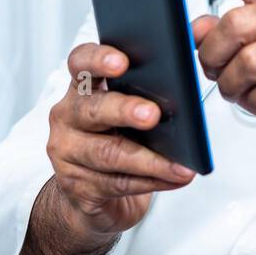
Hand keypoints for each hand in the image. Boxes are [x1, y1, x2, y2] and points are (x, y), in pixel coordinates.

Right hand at [46, 42, 195, 242]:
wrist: (96, 196)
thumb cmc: (122, 140)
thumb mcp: (131, 112)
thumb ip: (150, 94)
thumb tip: (187, 90)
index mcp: (84, 88)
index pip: (82, 63)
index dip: (98, 59)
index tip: (122, 62)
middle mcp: (69, 115)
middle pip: (94, 109)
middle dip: (126, 110)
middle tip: (153, 115)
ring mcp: (68, 152)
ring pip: (109, 153)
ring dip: (150, 160)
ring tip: (181, 165)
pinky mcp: (77, 185)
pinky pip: (117, 183)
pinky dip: (151, 181)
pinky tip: (174, 178)